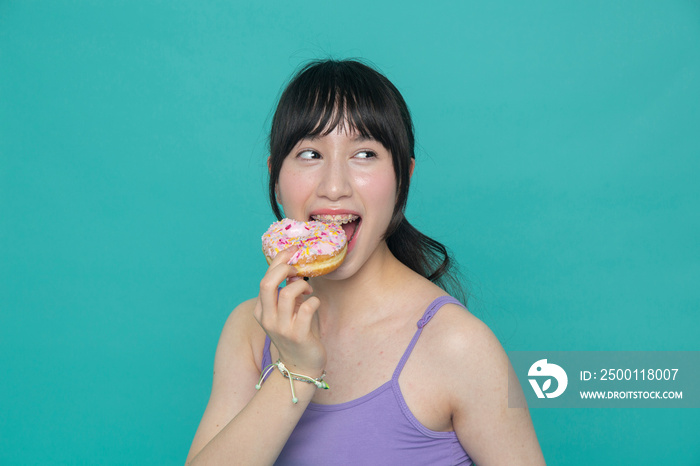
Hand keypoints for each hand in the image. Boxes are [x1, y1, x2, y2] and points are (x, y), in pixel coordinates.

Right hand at [253, 247, 325, 374]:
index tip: (292, 251)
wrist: (300, 367)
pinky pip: (306, 308)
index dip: (278, 261)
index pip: (265, 279)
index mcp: (261, 310)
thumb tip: (294, 271)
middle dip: (284, 269)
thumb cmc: (296, 333)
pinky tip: (315, 303)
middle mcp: (267, 318)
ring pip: (287, 293)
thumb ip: (287, 292)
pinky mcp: (298, 335)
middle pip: (268, 283)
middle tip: (298, 270)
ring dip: (301, 286)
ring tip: (308, 290)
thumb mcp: (287, 311)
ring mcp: (282, 328)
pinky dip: (314, 300)